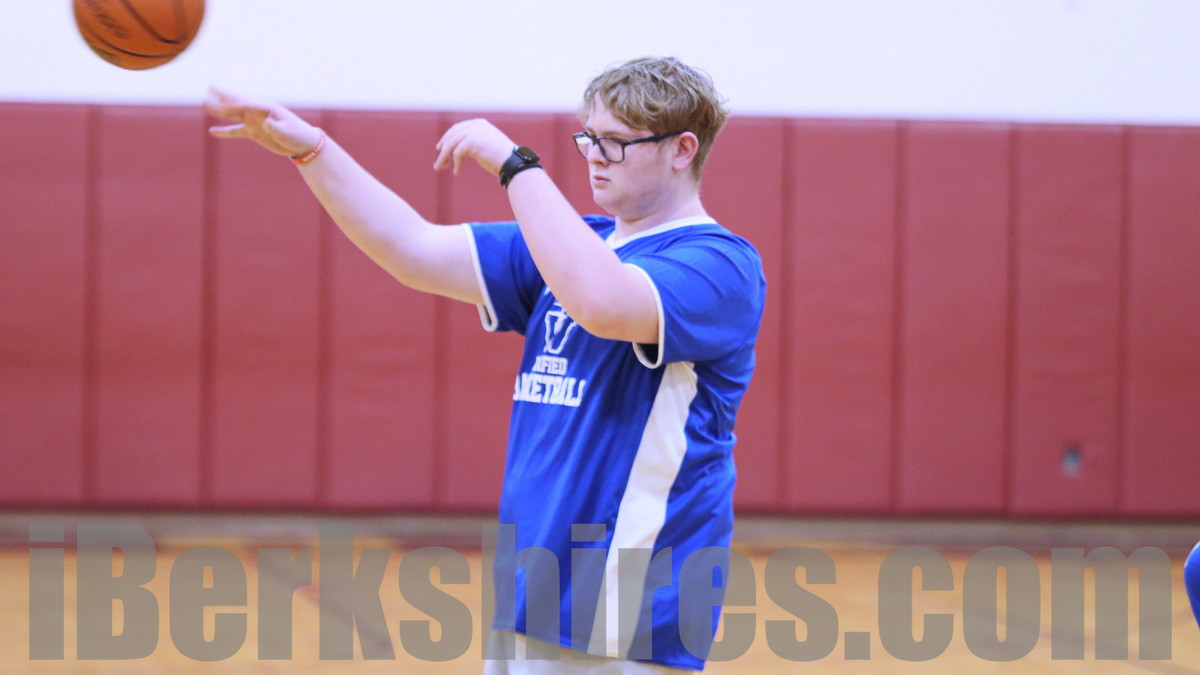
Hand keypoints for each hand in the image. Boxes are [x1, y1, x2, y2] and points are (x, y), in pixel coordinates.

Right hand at [204, 86, 321, 157]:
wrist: (303, 144)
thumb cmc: (297, 135)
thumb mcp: (288, 132)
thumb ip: (276, 128)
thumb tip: (266, 123)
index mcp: (266, 108)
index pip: (247, 104)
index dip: (234, 104)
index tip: (222, 103)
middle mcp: (257, 112)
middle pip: (237, 103)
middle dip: (223, 97)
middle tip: (209, 87)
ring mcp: (254, 121)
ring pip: (233, 114)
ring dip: (219, 110)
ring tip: (204, 103)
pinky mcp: (253, 132)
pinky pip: (235, 131)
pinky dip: (224, 131)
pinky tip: (212, 131)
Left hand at [433, 119, 513, 175]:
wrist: (512, 163)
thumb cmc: (501, 159)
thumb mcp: (486, 146)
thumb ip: (473, 144)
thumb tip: (458, 151)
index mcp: (479, 124)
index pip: (458, 128)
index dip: (447, 138)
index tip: (440, 148)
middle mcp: (476, 125)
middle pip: (452, 136)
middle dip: (443, 149)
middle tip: (438, 163)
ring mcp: (474, 131)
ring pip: (451, 144)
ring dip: (444, 158)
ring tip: (440, 168)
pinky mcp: (472, 141)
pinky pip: (457, 153)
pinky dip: (455, 163)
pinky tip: (457, 171)